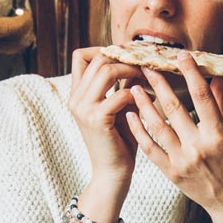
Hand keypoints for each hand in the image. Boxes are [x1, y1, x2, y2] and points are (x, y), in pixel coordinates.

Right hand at [68, 47, 146, 188]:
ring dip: (131, 71)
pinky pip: (120, 94)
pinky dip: (137, 94)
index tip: (125, 56)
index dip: (103, 49)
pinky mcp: (96, 119)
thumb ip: (123, 84)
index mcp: (77, 94)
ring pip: (107, 70)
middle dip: (124, 58)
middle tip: (144, 66)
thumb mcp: (119, 107)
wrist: (112, 173)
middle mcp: (75, 98)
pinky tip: (147, 102)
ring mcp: (83, 108)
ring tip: (146, 79)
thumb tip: (138, 63)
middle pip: (97, 58)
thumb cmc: (119, 141)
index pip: (80, 56)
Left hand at [125, 52, 222, 222]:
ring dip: (143, 105)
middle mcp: (199, 146)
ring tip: (133, 88)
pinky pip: (150, 149)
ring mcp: (183, 161)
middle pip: (174, 109)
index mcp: (218, 134)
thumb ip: (221, 106)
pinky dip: (139, 131)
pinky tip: (131, 116)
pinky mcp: (171, 173)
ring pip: (157, 127)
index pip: (202, 96)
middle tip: (146, 66)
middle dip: (158, 84)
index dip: (190, 73)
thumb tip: (215, 79)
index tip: (181, 56)